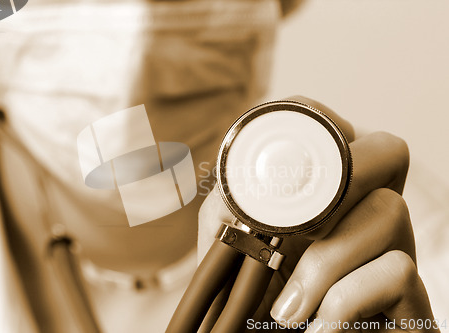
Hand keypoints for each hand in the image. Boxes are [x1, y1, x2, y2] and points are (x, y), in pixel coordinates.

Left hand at [197, 96, 437, 331]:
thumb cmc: (254, 304)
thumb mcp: (232, 251)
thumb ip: (229, 210)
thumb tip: (236, 183)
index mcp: (330, 199)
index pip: (345, 133)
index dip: (323, 124)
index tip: (289, 162)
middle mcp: (369, 217)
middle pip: (386, 152)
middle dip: (337, 180)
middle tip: (298, 230)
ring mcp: (397, 254)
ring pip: (390, 208)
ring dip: (326, 260)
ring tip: (288, 309)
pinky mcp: (414, 302)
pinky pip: (399, 271)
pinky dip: (345, 300)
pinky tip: (320, 326)